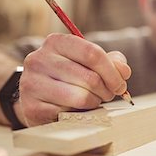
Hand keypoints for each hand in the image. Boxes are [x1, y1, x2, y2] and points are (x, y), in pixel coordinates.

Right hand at [16, 33, 131, 125]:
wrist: (36, 96)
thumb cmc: (67, 77)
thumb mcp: (87, 62)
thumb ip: (110, 62)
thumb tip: (123, 71)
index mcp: (55, 42)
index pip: (92, 53)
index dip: (112, 71)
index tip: (120, 83)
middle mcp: (39, 59)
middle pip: (90, 77)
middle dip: (106, 90)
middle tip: (108, 94)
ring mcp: (32, 84)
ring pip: (81, 97)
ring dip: (95, 102)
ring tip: (93, 100)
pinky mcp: (32, 107)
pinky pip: (68, 113)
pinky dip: (79, 114)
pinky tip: (76, 110)